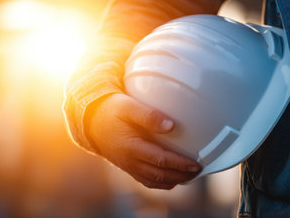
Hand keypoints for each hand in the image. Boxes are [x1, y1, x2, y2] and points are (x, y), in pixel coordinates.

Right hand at [86, 93, 200, 189]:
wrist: (92, 121)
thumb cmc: (111, 111)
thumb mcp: (127, 106)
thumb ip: (148, 115)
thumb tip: (170, 126)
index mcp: (131, 146)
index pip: (160, 160)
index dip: (179, 164)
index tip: (196, 164)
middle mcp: (130, 161)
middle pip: (160, 175)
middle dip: (181, 175)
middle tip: (197, 171)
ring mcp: (128, 166)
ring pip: (154, 181)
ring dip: (173, 181)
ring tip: (189, 176)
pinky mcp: (128, 167)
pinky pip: (146, 181)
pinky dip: (161, 183)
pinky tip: (172, 180)